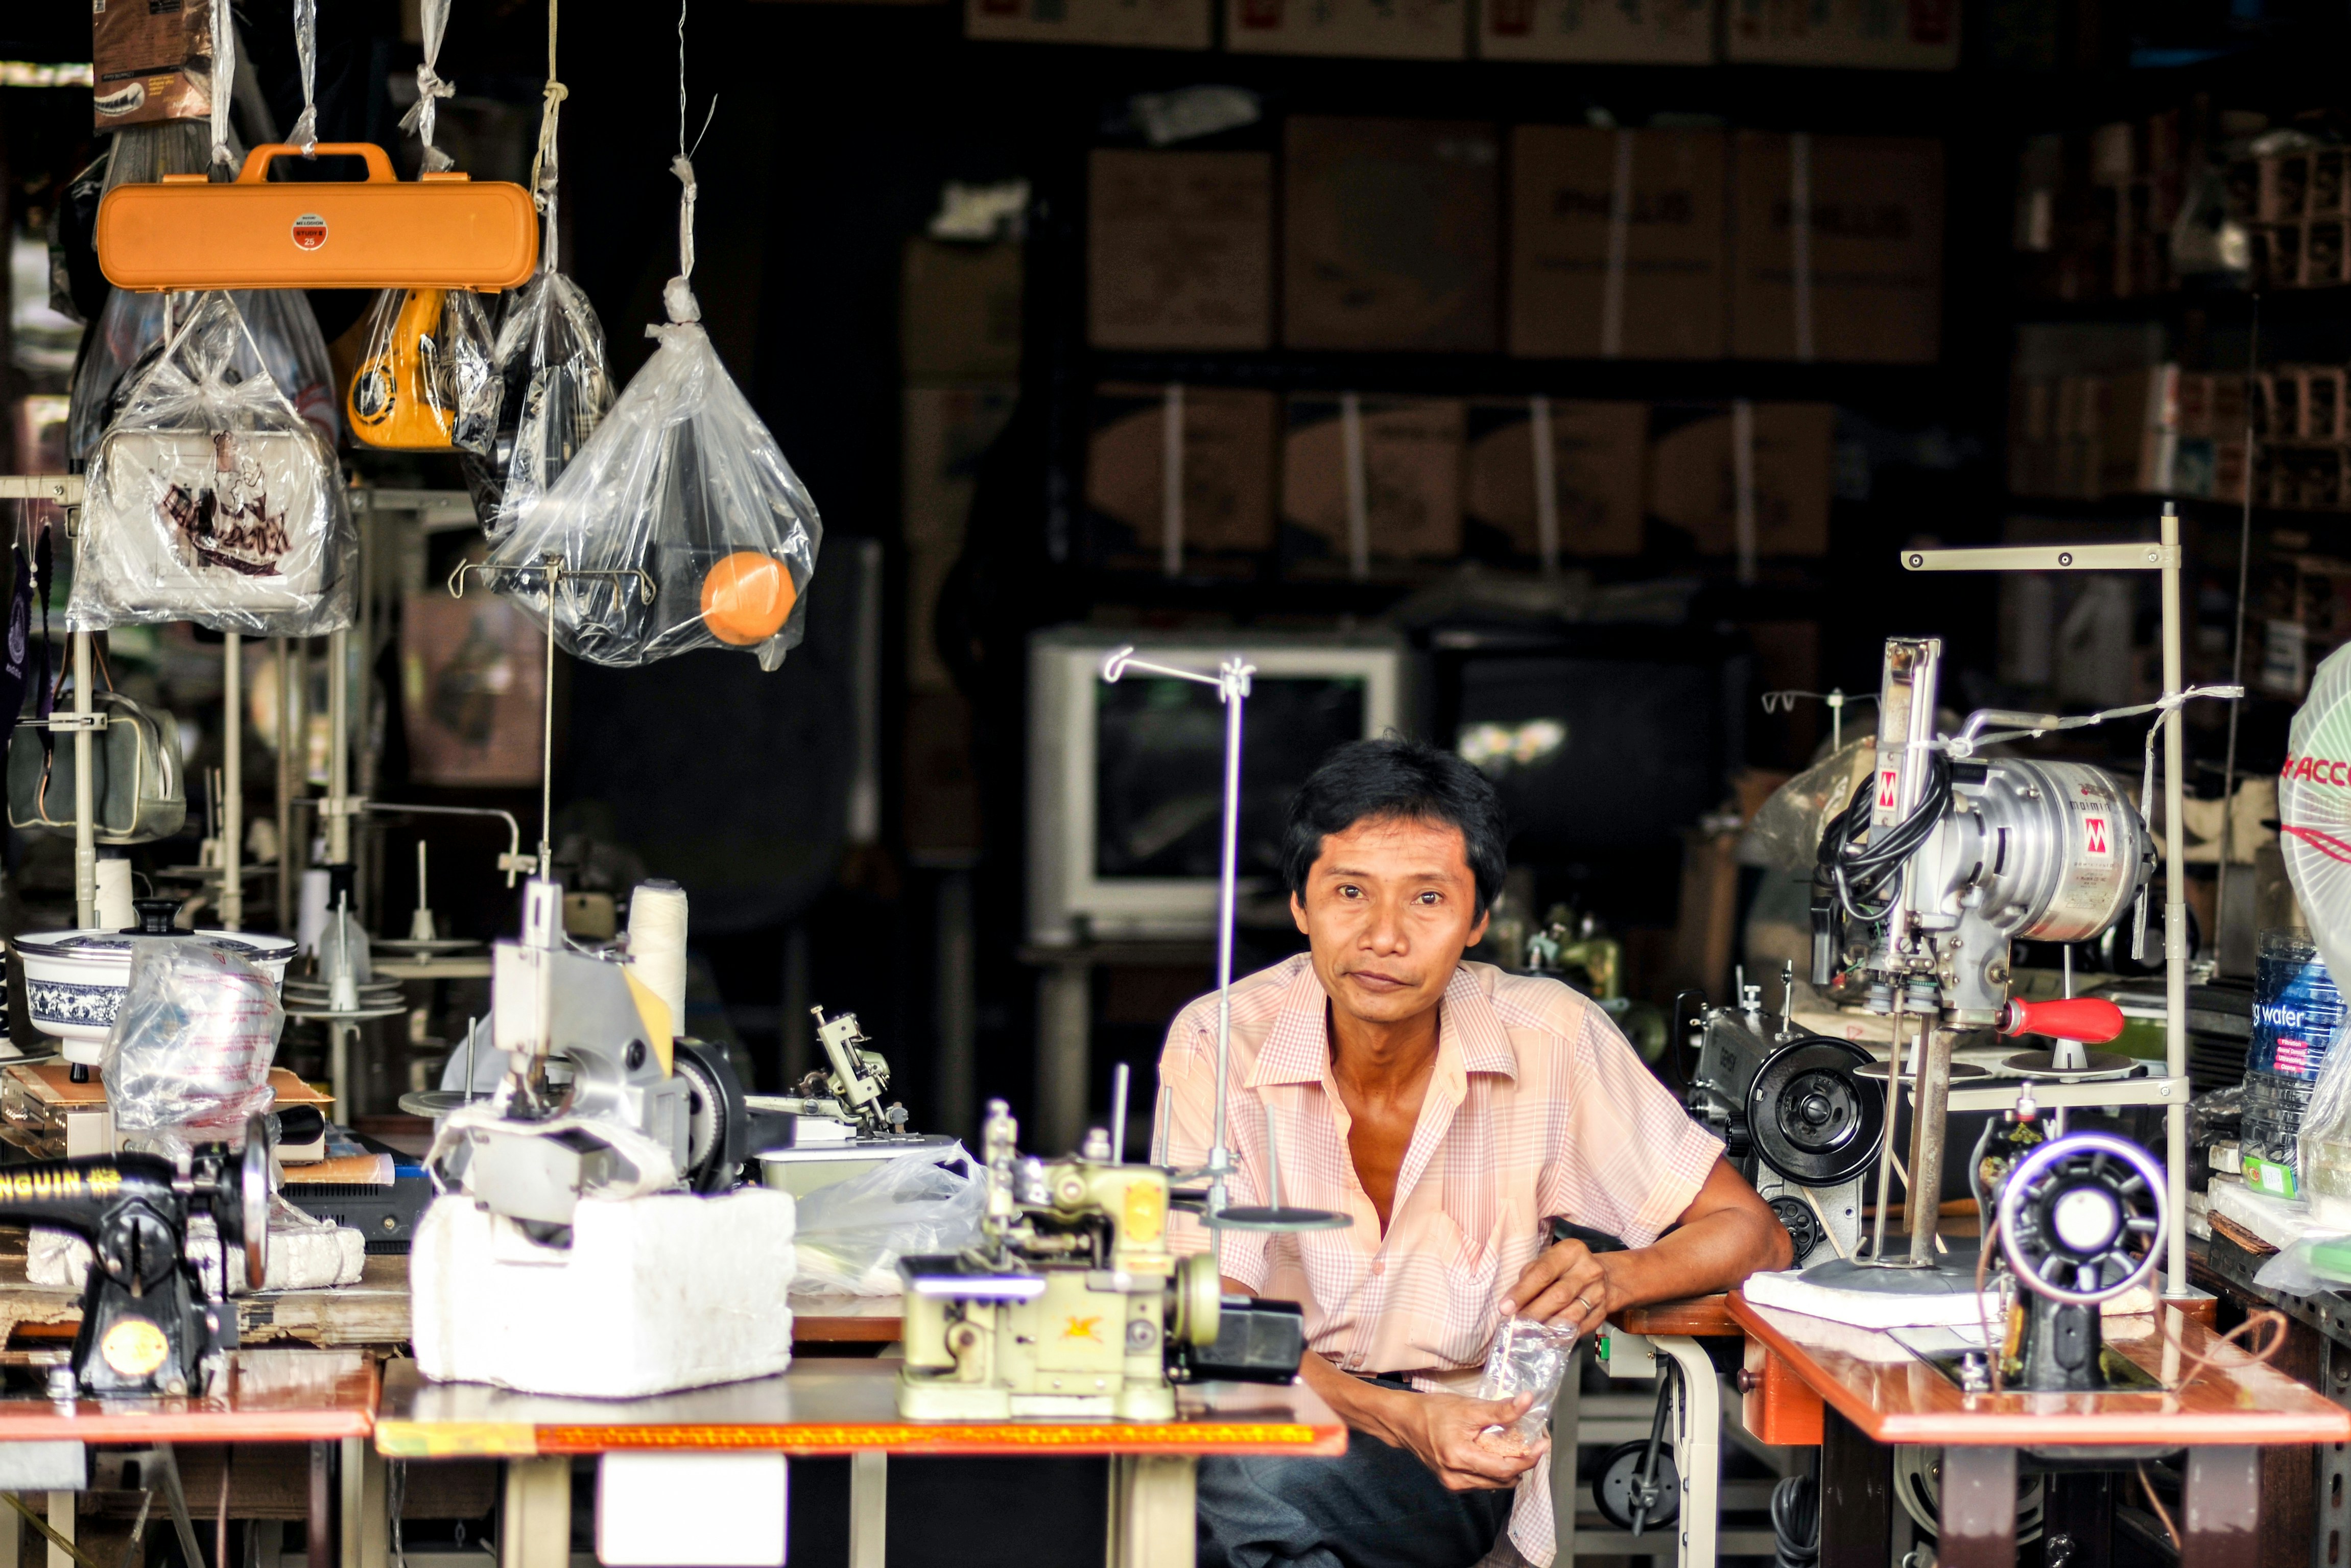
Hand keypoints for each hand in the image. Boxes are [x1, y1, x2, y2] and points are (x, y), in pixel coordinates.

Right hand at [1381, 1389, 1548, 1491]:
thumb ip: (1500, 1410)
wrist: (1404, 1422)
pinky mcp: (1452, 1483)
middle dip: (1522, 1463)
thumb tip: (1528, 1401)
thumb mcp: (1468, 1407)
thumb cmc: (1433, 1411)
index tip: (1543, 1445)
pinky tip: (1498, 1453)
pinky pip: (1482, 1481)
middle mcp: (1457, 1478)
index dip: (1527, 1459)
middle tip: (1535, 1444)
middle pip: (1502, 1479)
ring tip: (1518, 1447)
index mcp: (1460, 1459)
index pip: (1504, 1468)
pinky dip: (1495, 1469)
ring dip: (1510, 1467)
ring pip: (1494, 1483)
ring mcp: (1454, 1483)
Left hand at [1504, 1238, 1616, 1335]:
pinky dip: (1561, 1337)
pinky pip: (1580, 1328)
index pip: (1543, 1272)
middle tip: (1515, 1326)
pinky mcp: (1602, 1313)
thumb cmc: (1566, 1269)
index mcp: (1571, 1251)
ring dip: (1547, 1328)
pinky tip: (1546, 1341)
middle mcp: (1588, 1270)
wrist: (1605, 1277)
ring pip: (1570, 1316)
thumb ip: (1530, 1277)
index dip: (1522, 1292)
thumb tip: (1511, 1304)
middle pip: (1558, 1296)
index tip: (1505, 1308)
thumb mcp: (1549, 1261)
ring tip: (1528, 1336)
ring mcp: (1598, 1293)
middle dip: (1533, 1313)